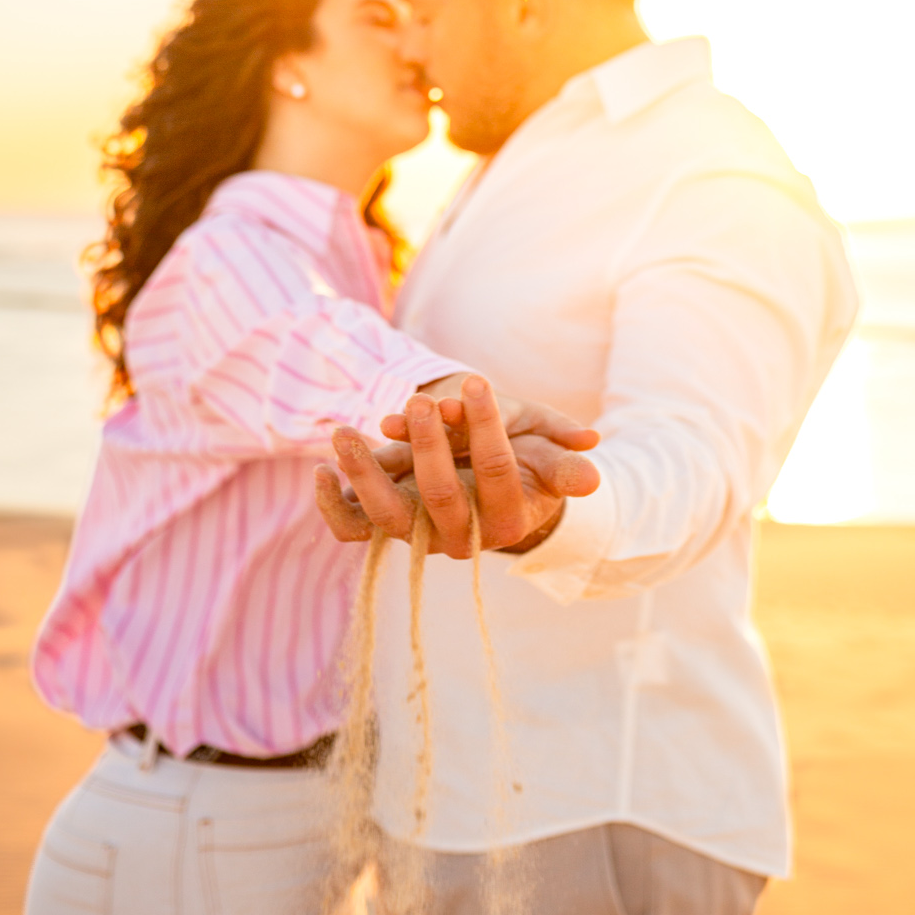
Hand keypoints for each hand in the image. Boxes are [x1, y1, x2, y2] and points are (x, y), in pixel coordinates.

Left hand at [314, 374, 600, 557]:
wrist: (483, 487)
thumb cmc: (518, 459)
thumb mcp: (541, 447)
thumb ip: (561, 452)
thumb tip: (593, 454)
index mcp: (506, 516)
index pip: (496, 472)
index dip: (486, 427)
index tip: (473, 381)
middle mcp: (459, 533)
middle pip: (440, 495)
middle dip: (428, 446)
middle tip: (422, 400)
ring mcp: (417, 530)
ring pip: (385, 516)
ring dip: (363, 474)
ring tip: (345, 431)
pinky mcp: (384, 522)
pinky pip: (351, 528)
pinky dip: (331, 505)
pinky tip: (321, 470)